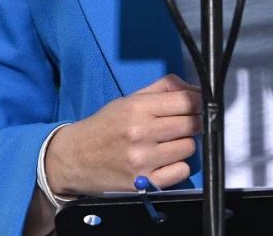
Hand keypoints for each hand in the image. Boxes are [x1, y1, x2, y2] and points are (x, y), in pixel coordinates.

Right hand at [45, 74, 200, 195]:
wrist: (74, 158)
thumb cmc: (104, 126)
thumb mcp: (128, 99)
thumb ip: (162, 89)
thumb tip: (196, 89)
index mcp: (137, 108)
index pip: (187, 101)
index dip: (198, 102)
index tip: (197, 105)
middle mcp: (141, 133)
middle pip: (192, 124)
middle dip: (192, 122)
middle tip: (181, 124)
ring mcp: (144, 160)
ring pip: (189, 148)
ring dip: (183, 144)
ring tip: (167, 143)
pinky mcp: (145, 183)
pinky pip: (182, 172)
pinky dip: (178, 166)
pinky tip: (164, 161)